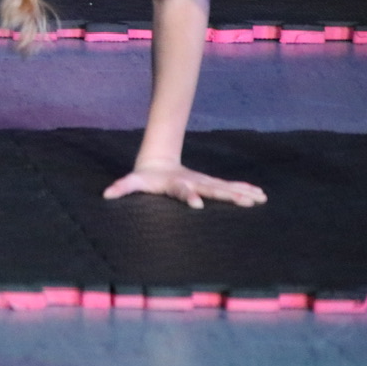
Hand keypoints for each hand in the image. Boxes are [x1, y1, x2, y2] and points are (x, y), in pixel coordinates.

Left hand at [103, 159, 266, 208]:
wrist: (157, 161)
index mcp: (176, 183)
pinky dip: (244, 190)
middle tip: (245, 201)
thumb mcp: (132, 181)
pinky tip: (259, 195)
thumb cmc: (145, 176)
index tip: (197, 205)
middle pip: (212, 188)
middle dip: (228, 195)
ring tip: (260, 198)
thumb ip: (121, 187)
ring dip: (242, 193)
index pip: (183, 191)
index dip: (189, 196)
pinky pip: (229, 187)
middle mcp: (193, 182)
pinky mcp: (209, 184)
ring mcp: (203, 182)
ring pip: (225, 187)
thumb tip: (106, 194)